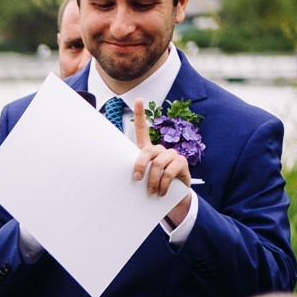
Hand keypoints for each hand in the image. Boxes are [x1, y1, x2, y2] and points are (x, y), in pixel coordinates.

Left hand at [132, 99, 192, 226]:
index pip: (143, 129)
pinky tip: (161, 192)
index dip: (141, 114)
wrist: (171, 197)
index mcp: (148, 150)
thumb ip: (133, 172)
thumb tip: (116, 175)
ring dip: (152, 180)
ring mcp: (172, 155)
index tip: (138, 100)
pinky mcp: (181, 163)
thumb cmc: (152, 185)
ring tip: (150, 192)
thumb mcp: (141, 178)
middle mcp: (160, 150)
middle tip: (136, 179)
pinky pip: (169, 171)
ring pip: (158, 163)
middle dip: (139, 165)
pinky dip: (163, 184)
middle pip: (147, 151)